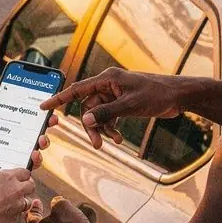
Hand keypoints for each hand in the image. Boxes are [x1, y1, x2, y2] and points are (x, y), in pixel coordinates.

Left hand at [0, 92, 57, 193]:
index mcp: (3, 132)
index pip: (23, 122)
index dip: (36, 115)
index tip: (45, 107)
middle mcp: (10, 146)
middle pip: (34, 135)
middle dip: (46, 127)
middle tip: (49, 122)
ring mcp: (12, 160)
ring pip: (35, 152)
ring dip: (43, 145)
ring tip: (41, 141)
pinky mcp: (10, 174)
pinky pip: (26, 169)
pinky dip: (34, 162)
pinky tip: (33, 156)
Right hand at [0, 168, 34, 222]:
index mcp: (6, 177)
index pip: (25, 172)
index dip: (22, 175)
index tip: (19, 177)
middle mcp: (15, 190)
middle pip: (31, 186)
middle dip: (26, 186)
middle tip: (18, 189)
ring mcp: (17, 207)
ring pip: (27, 202)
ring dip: (20, 201)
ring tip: (8, 203)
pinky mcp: (14, 221)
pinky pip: (17, 216)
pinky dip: (12, 215)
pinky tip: (1, 215)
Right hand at [41, 68, 180, 148]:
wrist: (178, 96)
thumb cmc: (157, 94)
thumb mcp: (130, 105)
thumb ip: (107, 113)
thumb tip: (86, 121)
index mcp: (107, 78)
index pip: (77, 89)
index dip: (59, 98)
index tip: (44, 106)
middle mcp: (108, 84)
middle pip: (88, 107)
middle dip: (91, 125)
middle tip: (96, 144)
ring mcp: (115, 94)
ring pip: (98, 114)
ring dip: (103, 129)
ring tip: (114, 141)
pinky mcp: (123, 102)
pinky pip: (109, 116)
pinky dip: (111, 127)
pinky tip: (118, 138)